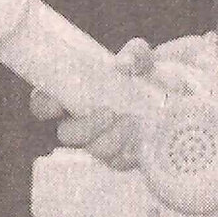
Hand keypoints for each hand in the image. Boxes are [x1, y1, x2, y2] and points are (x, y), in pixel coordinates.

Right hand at [29, 36, 195, 168]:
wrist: (174, 99)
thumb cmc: (145, 75)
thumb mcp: (142, 58)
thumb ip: (135, 54)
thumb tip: (123, 65)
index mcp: (73, 96)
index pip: (43, 104)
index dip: (44, 105)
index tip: (57, 104)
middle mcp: (82, 122)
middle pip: (67, 134)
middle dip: (85, 127)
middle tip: (109, 112)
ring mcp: (101, 142)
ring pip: (94, 150)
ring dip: (110, 139)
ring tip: (130, 123)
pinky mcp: (121, 157)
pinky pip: (118, 162)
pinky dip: (128, 151)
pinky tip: (139, 138)